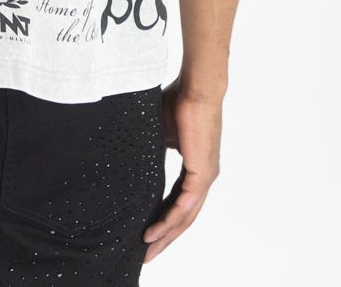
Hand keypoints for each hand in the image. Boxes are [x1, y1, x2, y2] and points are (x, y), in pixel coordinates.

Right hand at [142, 76, 222, 261]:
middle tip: (147, 253)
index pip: (179, 200)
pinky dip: (169, 220)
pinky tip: (156, 231)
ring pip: (186, 216)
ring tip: (148, 248)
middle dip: (165, 236)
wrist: (196, 88)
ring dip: (166, 234)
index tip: (146, 230)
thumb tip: (135, 158)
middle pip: (184, 216)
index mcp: (196, 166)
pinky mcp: (202, 173)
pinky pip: (185, 205)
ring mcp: (205, 176)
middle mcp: (204, 176)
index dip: (163, 217)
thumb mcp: (161, 132)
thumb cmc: (179, 100)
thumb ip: (154, 150)